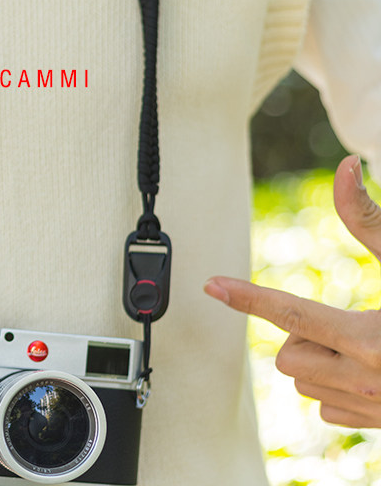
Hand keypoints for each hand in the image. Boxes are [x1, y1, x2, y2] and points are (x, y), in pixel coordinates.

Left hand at [204, 154, 380, 427]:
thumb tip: (346, 165)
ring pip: (302, 382)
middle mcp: (370, 380)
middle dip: (304, 334)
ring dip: (317, 360)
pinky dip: (335, 387)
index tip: (211, 284)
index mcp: (373, 338)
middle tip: (350, 322)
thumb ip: (370, 220)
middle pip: (288, 352)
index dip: (247, 296)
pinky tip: (370, 371)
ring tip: (365, 346)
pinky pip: (325, 407)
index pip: (291, 312)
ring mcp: (376, 410)